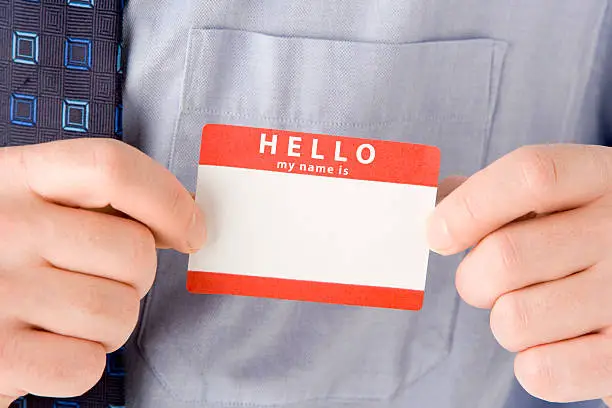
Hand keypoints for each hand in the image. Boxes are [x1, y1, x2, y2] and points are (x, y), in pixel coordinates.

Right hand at [0, 139, 205, 405]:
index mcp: (16, 177)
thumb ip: (93, 203)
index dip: (169, 200)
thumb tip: (181, 221)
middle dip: (135, 279)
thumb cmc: (1, 257)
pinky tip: (46, 349)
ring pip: (117, 312)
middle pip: (132, 252)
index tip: (192, 232)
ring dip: (109, 325)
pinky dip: (79, 364)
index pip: (112, 167)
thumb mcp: (29, 207)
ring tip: (67, 318)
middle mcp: (2, 226)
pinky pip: (85, 365)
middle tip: (98, 283)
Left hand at [428, 145, 611, 404]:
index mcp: (599, 180)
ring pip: (513, 320)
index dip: (468, 207)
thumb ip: (493, 192)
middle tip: (485, 281)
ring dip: (503, 321)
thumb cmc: (577, 236)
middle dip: (474, 278)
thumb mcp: (553, 198)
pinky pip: (540, 372)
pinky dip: (531, 364)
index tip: (437, 234)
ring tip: (533, 308)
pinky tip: (554, 342)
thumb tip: (437, 199)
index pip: (529, 176)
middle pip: (505, 257)